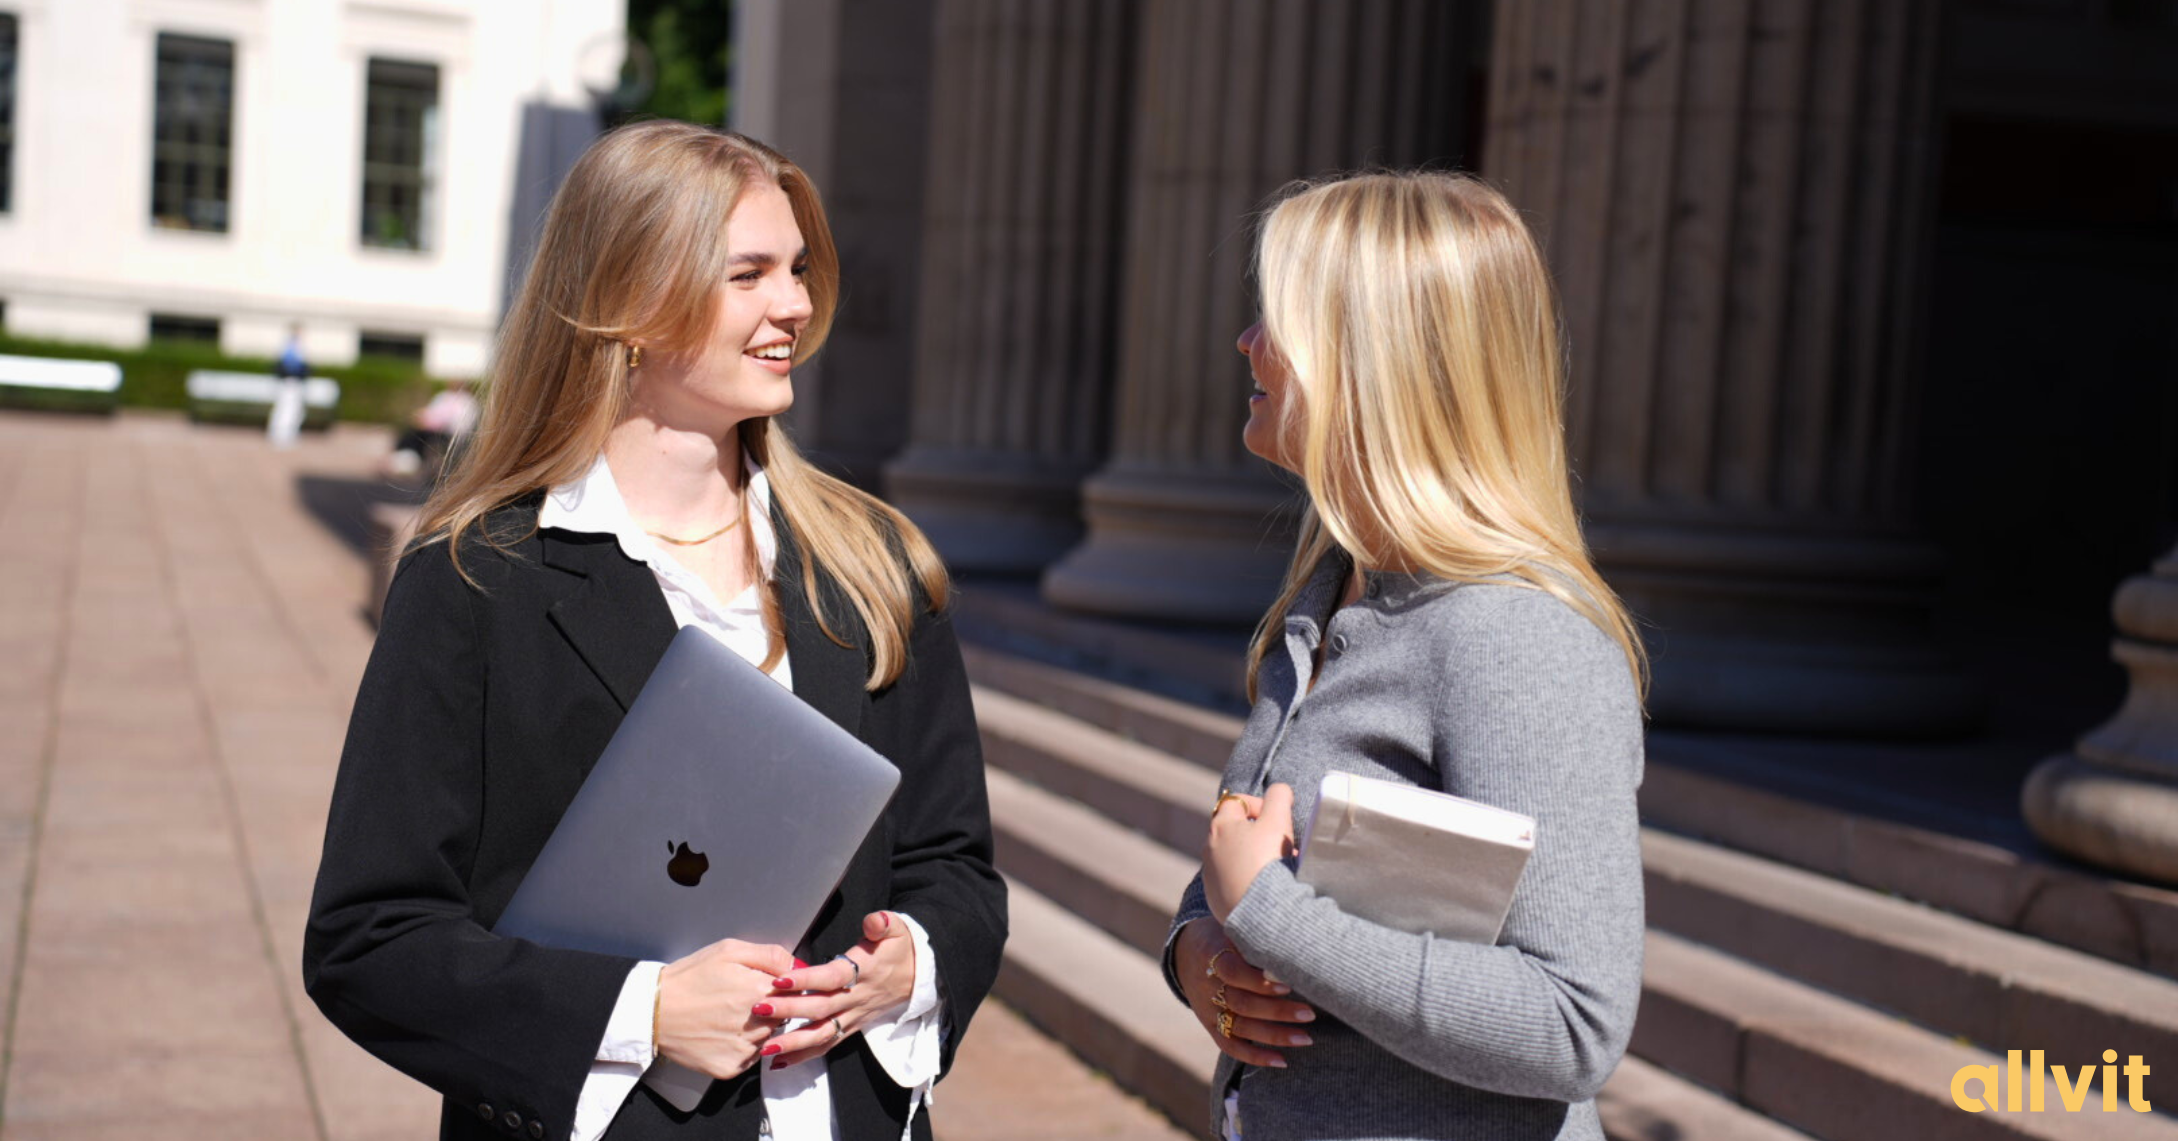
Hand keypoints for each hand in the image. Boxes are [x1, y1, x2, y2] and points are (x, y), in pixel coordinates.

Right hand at [656, 938, 797, 1079]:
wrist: (653, 1010)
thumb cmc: (689, 978)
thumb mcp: (728, 951)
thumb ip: (769, 955)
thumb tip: (797, 965)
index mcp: (759, 988)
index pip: (795, 991)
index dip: (782, 987)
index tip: (764, 986)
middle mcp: (757, 1022)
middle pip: (784, 1016)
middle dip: (771, 1008)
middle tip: (739, 1000)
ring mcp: (744, 1048)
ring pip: (769, 1038)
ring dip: (757, 1029)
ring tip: (727, 1016)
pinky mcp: (731, 1067)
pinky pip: (750, 1057)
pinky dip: (742, 1047)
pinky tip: (722, 1033)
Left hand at [753, 911, 917, 1069]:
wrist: (921, 974)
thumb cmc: (901, 948)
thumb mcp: (897, 928)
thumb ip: (882, 923)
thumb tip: (872, 921)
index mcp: (865, 971)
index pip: (832, 977)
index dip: (806, 979)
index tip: (779, 980)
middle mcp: (857, 997)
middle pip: (820, 1008)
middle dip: (789, 1011)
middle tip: (759, 1010)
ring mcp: (854, 1015)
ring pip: (823, 1033)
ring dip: (794, 1043)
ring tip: (766, 1047)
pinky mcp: (852, 1026)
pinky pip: (828, 1044)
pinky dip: (805, 1055)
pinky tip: (780, 1061)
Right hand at [1173, 917, 1313, 1068]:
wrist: (1186, 951)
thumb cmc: (1222, 935)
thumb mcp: (1232, 926)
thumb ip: (1255, 937)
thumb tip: (1298, 942)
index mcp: (1212, 955)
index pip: (1233, 971)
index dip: (1259, 981)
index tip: (1288, 984)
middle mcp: (1208, 986)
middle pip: (1242, 1003)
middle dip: (1278, 1011)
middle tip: (1310, 1013)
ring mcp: (1208, 1009)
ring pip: (1240, 1027)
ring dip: (1274, 1035)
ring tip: (1306, 1038)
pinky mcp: (1210, 1025)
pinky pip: (1231, 1046)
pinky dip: (1255, 1056)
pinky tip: (1281, 1061)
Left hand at [1203, 784, 1295, 921]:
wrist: (1261, 912)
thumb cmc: (1268, 861)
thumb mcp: (1278, 821)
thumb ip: (1279, 797)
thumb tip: (1279, 791)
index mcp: (1220, 826)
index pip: (1236, 801)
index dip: (1259, 804)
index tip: (1277, 817)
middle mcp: (1209, 849)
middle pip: (1235, 831)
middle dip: (1260, 833)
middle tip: (1283, 844)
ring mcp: (1211, 876)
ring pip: (1235, 857)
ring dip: (1255, 856)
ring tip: (1280, 867)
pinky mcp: (1216, 899)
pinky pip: (1234, 881)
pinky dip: (1249, 878)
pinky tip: (1268, 887)